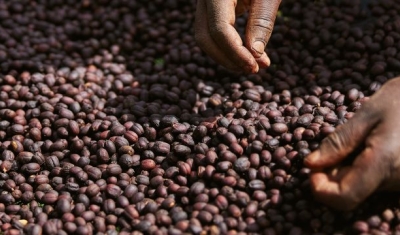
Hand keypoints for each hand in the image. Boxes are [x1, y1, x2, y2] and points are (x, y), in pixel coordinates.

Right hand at [194, 0, 280, 72]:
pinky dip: (226, 45)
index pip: (219, 30)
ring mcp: (205, 0)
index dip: (236, 53)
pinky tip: (245, 52)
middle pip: (204, 37)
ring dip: (226, 55)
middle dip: (226, 58)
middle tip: (252, 70)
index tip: (255, 67)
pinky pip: (211, 30)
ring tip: (251, 64)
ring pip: (205, 36)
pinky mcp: (211, 5)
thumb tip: (255, 56)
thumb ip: (262, 22)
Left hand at [304, 77, 399, 210]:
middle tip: (330, 148)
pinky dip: (361, 169)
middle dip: (330, 174)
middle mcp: (397, 180)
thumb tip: (311, 164)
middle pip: (350, 193)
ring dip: (347, 170)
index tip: (312, 168)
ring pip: (362, 188)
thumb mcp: (368, 113)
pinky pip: (375, 182)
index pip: (345, 197)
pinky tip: (365, 148)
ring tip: (355, 142)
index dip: (321, 189)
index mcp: (385, 162)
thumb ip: (339, 141)